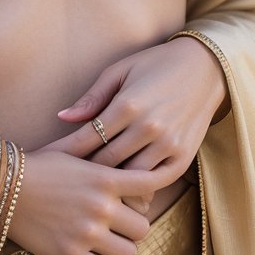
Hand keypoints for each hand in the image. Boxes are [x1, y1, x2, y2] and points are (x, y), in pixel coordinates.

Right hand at [8, 148, 158, 254]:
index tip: (141, 196)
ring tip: (104, 242)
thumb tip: (122, 142)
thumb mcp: (72, 151)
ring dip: (118, 249)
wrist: (2, 188)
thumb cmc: (38, 166)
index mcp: (105, 177)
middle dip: (131, 227)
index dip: (151, 192)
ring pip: (128, 253)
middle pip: (142, 228)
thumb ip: (101, 152)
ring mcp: (87, 232)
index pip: (150, 184)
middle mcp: (101, 206)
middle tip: (117, 225)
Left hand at [43, 38, 228, 203]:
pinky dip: (138, 189)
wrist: (205, 68)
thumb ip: (92, 98)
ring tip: (89, 190)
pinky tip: (123, 190)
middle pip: (104, 162)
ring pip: (128, 177)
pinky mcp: (183, 157)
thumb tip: (61, 117)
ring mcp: (167, 144)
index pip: (87, 138)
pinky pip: (154, 183)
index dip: (65, 152)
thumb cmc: (156, 65)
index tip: (48, 161)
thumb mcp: (120, 71)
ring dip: (109, 184)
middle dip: (82, 172)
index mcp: (128, 104)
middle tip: (64, 180)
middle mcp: (148, 127)